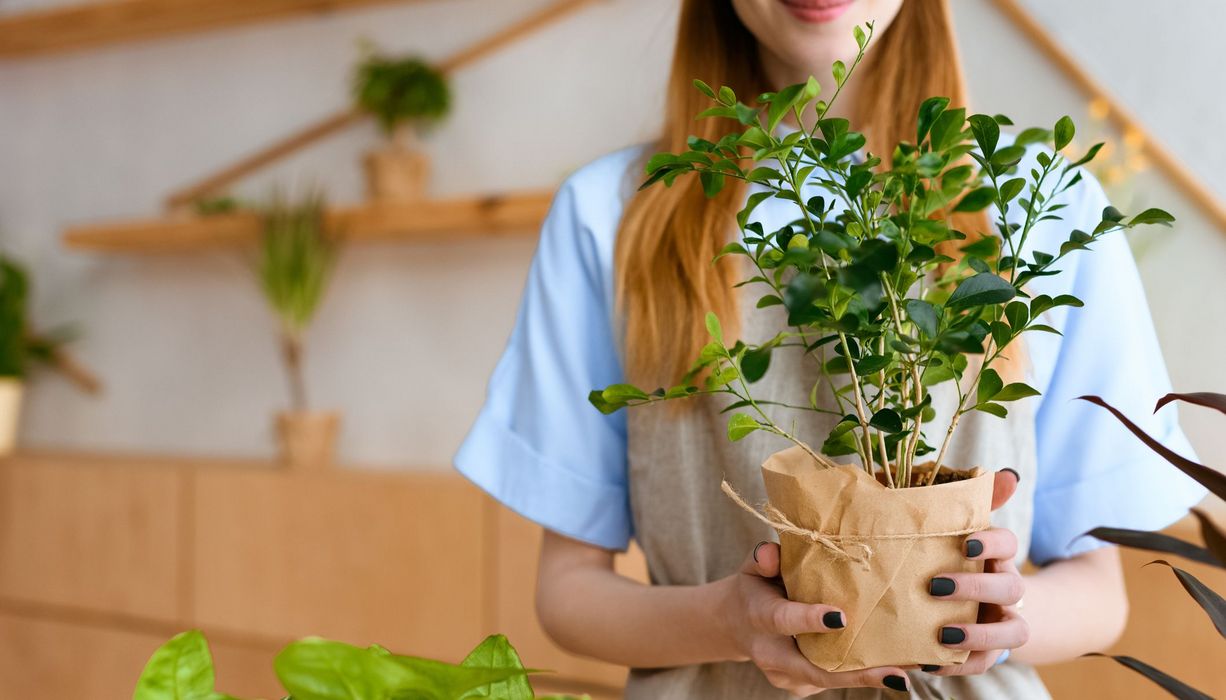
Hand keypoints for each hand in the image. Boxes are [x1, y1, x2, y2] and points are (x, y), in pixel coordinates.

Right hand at [717, 541, 913, 694]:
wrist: (736, 624)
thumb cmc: (755, 587)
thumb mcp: (753, 567)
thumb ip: (764, 558)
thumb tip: (773, 553)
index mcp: (760, 618)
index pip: (784, 620)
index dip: (810, 620)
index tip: (842, 619)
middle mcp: (772, 655)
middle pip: (815, 668)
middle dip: (856, 674)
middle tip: (896, 674)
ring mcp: (787, 676)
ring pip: (829, 679)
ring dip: (868, 677)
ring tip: (910, 670)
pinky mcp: (801, 686)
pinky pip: (834, 681)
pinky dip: (862, 676)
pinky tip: (894, 667)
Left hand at [924, 469, 1029, 675]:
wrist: (980, 604)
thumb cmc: (957, 558)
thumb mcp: (962, 530)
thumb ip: (977, 501)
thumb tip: (1008, 474)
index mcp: (998, 556)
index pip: (1009, 543)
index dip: (993, 542)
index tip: (967, 543)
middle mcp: (1007, 589)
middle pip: (1009, 587)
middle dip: (977, 587)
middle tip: (936, 586)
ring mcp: (1002, 623)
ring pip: (1012, 633)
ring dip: (979, 634)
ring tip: (943, 633)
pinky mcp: (988, 652)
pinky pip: (982, 664)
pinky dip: (959, 665)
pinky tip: (929, 662)